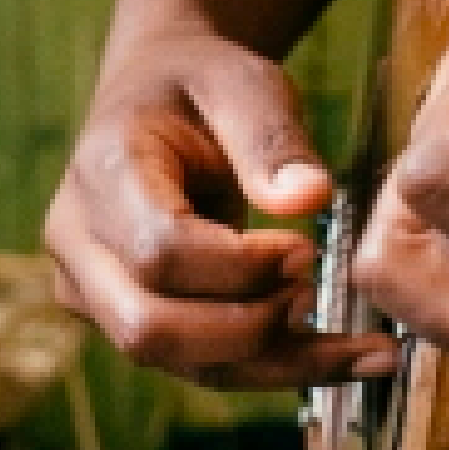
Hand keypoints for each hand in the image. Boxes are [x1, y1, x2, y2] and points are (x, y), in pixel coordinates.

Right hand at [44, 31, 391, 391]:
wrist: (158, 95)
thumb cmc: (202, 83)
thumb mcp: (242, 82)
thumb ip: (272, 138)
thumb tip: (311, 201)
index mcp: (101, 175)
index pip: (158, 251)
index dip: (237, 265)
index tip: (306, 248)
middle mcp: (79, 248)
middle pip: (149, 328)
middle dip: (248, 327)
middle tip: (317, 290)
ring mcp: (97, 294)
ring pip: (178, 363)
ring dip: (277, 364)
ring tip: (368, 348)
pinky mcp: (132, 320)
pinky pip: (201, 365)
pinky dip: (278, 367)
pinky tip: (353, 358)